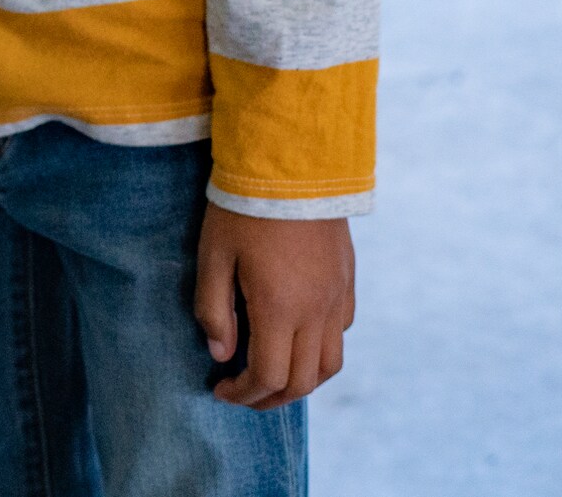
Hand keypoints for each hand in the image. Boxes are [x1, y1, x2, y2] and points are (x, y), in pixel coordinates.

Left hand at [193, 206, 351, 408]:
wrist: (291, 162)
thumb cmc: (243, 207)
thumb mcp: (214, 255)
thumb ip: (214, 309)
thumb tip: (221, 354)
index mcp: (280, 308)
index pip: (268, 376)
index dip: (243, 394)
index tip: (220, 390)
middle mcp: (316, 311)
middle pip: (303, 381)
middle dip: (270, 399)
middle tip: (242, 395)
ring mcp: (337, 297)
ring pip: (330, 364)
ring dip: (301, 382)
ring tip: (272, 378)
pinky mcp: (347, 281)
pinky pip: (342, 332)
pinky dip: (320, 350)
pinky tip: (295, 338)